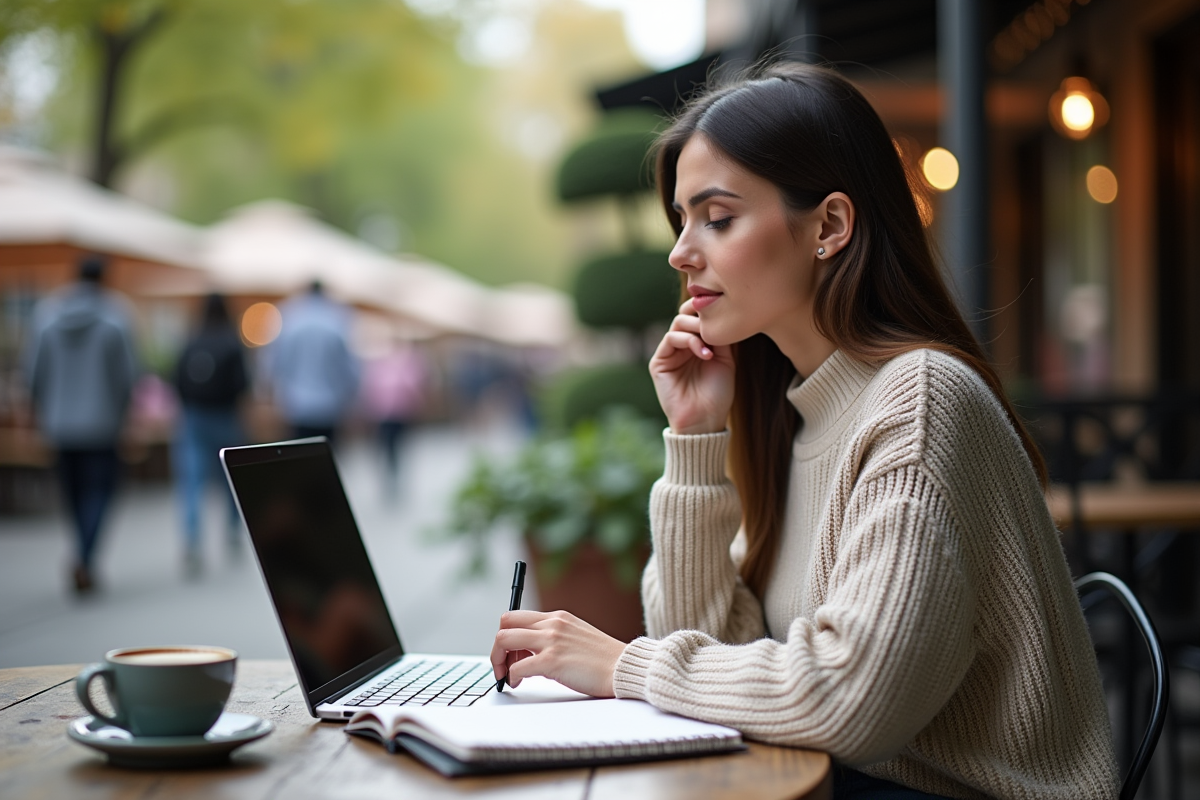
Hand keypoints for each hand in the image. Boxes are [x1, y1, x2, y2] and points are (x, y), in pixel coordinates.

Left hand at [491, 610, 626, 697]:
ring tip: (508, 675)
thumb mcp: (577, 635)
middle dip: (497, 647)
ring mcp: (551, 641)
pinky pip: (517, 667)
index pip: (516, 616)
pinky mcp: (552, 661)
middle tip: (503, 665)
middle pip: (505, 623)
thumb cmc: (604, 659)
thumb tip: (530, 651)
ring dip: (499, 661)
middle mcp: (552, 624)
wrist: (624, 668)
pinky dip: (511, 677)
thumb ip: (554, 636)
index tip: (511, 653)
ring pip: (504, 640)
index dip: (507, 636)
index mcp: (557, 617)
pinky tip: (518, 683)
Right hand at [649, 299, 734, 434]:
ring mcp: (669, 353)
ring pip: (678, 323)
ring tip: (711, 344)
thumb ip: (719, 337)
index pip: (696, 317)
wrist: (705, 419)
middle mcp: (681, 346)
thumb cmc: (717, 394)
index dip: (706, 310)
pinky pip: (670, 339)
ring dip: (696, 328)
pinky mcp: (659, 363)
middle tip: (716, 324)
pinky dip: (688, 340)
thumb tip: (718, 314)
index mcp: (696, 344)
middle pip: (685, 315)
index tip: (724, 310)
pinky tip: (705, 353)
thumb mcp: (725, 360)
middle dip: (701, 315)